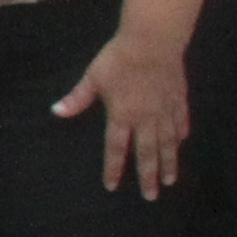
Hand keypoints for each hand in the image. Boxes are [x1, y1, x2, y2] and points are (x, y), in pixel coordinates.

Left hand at [56, 27, 193, 196]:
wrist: (154, 41)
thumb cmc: (119, 58)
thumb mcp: (93, 77)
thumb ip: (78, 98)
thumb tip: (56, 111)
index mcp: (123, 116)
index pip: (116, 148)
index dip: (114, 168)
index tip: (112, 185)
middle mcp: (146, 119)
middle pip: (147, 153)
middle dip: (148, 176)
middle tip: (151, 196)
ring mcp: (165, 110)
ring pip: (168, 143)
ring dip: (168, 162)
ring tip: (169, 180)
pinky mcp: (179, 99)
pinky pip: (180, 121)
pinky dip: (180, 134)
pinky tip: (181, 143)